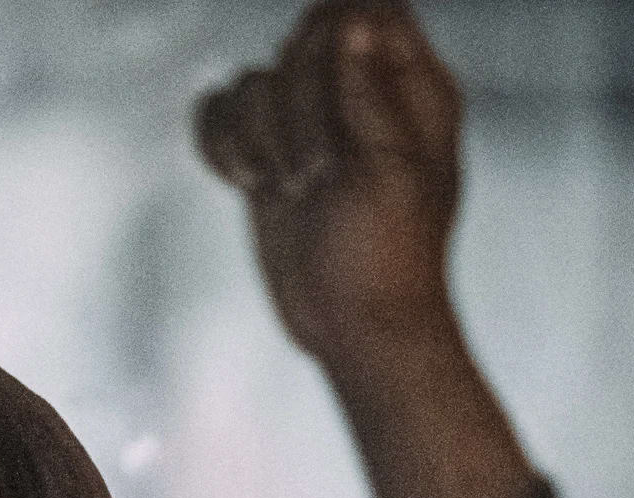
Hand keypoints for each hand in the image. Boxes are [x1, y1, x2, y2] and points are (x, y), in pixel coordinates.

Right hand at [193, 3, 463, 384]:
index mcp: (410, 92)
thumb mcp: (394, 174)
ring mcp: (308, 129)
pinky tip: (251, 182)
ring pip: (259, 81)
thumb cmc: (389, 263)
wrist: (355, 329)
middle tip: (317, 167)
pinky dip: (225, 146)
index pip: (370, 14)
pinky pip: (223, 118)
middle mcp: (357, 99)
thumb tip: (351, 27)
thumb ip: (372, 94)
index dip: (339, 39)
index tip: (333, 95)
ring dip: (264, 137)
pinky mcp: (268, 160)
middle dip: (298, 100)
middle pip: (304, 41)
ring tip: (293, 189)